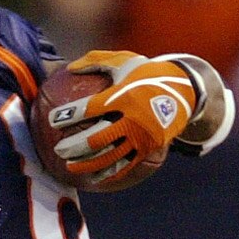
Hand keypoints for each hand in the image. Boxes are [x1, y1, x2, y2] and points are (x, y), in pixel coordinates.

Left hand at [49, 50, 198, 185]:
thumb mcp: (124, 61)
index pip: (88, 109)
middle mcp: (131, 118)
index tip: (52, 120)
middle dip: (73, 147)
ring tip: (69, 167)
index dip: (68, 116)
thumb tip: (69, 67)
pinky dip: (108, 173)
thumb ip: (96, 61)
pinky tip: (94, 177)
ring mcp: (141, 136)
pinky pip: (126, 165)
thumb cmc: (146, 73)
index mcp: (122, 96)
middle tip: (58, 150)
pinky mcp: (149, 148)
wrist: (185, 90)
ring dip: (86, 165)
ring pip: (109, 157)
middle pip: (96, 139)